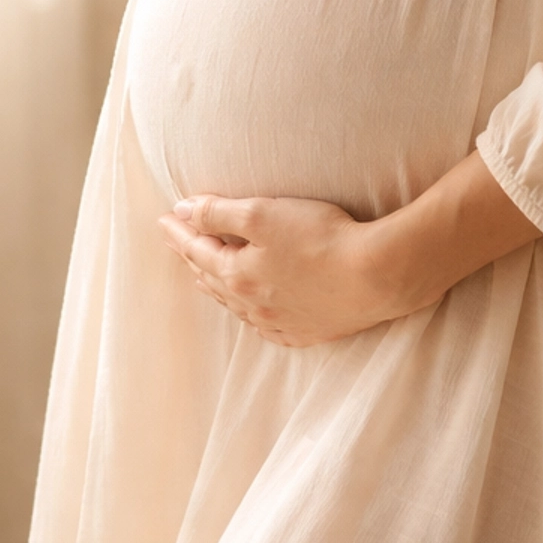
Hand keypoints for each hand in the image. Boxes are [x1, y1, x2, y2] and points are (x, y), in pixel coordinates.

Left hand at [157, 155, 539, 346]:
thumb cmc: (322, 237)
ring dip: (218, 285)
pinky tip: (253, 312)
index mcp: (237, 276)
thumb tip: (184, 211)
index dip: (179, 232)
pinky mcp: (309, 331)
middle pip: (213, 279)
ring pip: (237, 304)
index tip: (163, 219)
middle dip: (193, 257)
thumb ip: (219, 213)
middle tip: (180, 243)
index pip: (197, 250)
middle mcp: (253, 305)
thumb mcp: (264, 213)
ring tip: (206, 275)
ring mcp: (281, 322)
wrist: (378, 275)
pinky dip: (251, 313)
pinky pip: (267, 325)